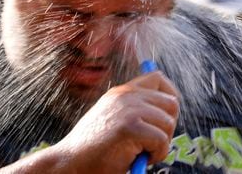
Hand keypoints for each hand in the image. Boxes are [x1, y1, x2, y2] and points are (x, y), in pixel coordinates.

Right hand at [53, 71, 179, 173]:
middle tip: (152, 142)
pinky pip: (162, 140)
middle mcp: (126, 95)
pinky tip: (139, 158)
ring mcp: (128, 109)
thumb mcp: (114, 118)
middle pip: (171, 102)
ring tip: (143, 151)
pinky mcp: (130, 127)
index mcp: (122, 92)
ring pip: (168, 123)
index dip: (170, 97)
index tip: (166, 118)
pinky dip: (157, 154)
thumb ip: (135, 109)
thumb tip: (168, 109)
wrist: (70, 161)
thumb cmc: (93, 148)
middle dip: (168, 126)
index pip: (158, 78)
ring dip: (162, 143)